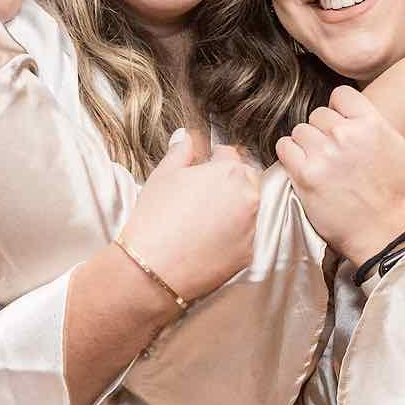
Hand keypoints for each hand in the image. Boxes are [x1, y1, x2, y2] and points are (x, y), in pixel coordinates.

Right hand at [120, 129, 262, 301]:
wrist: (152, 268)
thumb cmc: (155, 217)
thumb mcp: (163, 175)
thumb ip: (181, 151)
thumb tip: (186, 137)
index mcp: (230, 172)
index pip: (230, 154)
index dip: (213, 159)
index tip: (202, 167)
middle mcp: (249, 198)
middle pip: (246, 180)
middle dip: (230, 182)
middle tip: (202, 194)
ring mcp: (251, 228)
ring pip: (247, 209)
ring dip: (232, 208)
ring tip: (202, 219)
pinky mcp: (248, 254)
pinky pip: (244, 237)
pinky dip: (231, 236)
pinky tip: (206, 240)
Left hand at [277, 87, 404, 265]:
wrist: (382, 235)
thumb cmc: (402, 196)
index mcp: (371, 124)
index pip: (340, 95)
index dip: (339, 109)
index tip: (344, 127)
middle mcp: (345, 135)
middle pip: (318, 115)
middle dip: (324, 130)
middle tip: (334, 152)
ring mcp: (323, 155)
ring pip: (300, 131)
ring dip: (306, 144)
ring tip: (320, 162)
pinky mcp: (305, 175)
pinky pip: (285, 148)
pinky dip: (290, 155)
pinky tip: (304, 167)